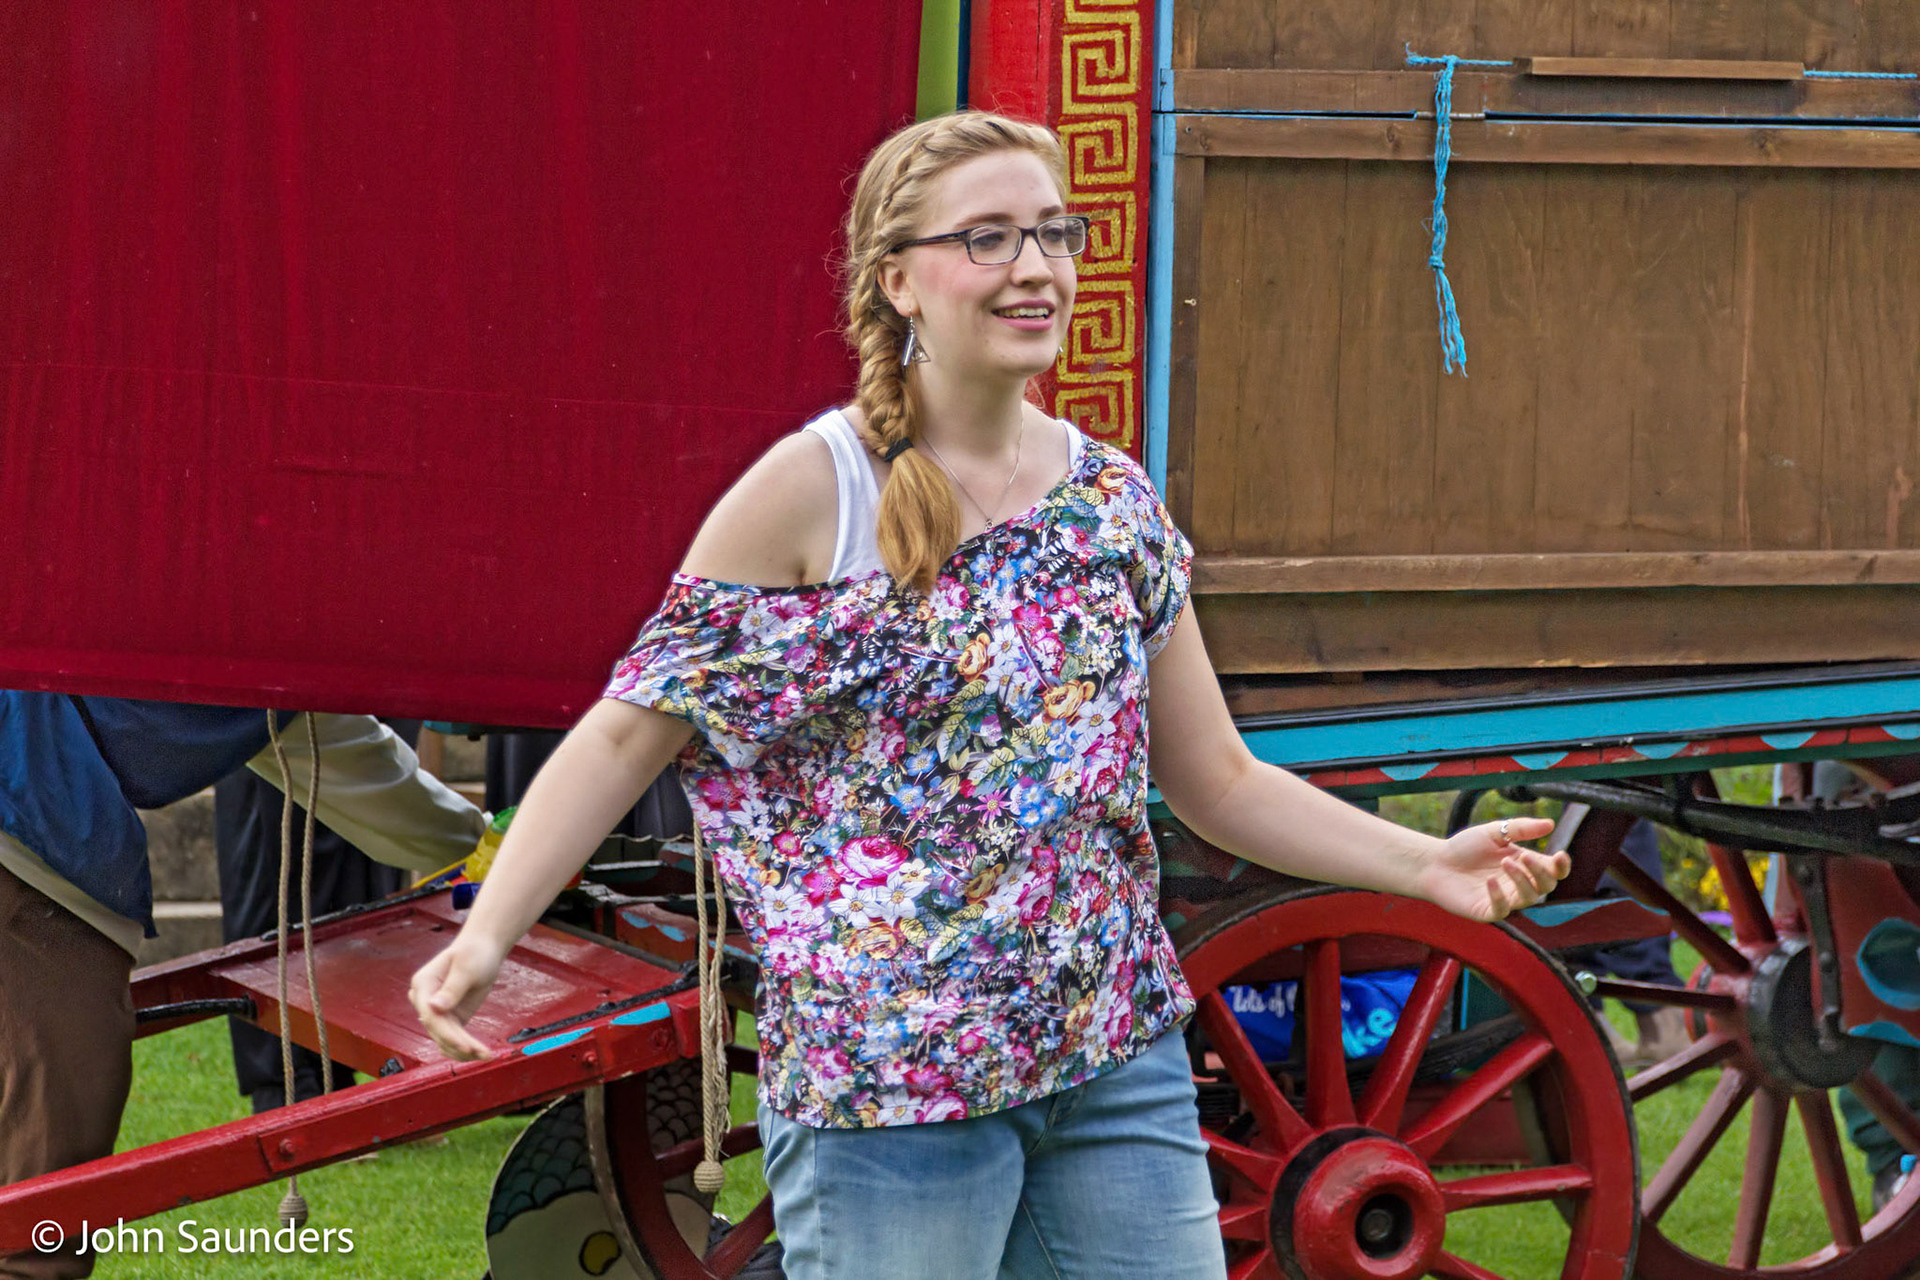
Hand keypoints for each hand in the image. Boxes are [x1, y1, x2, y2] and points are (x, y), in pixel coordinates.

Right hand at [408, 938, 505, 1060]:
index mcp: (423, 984)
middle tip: (483, 1053)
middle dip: (460, 1044)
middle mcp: (425, 1001)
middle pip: (438, 1031)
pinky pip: (453, 1039)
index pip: (430, 1016)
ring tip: (487, 1055)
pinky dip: (466, 1048)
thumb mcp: (467, 967)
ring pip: (445, 1040)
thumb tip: (434, 1007)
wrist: (483, 949)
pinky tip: (482, 1054)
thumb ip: (452, 988)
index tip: (466, 1046)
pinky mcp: (450, 1018)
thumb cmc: (474, 952)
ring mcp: (437, 1012)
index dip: (447, 1034)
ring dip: (464, 1051)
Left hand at [1418, 817, 1570, 922]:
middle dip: (1540, 872)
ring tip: (1505, 862)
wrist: (1434, 862)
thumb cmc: (1464, 847)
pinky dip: (1499, 896)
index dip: (1561, 866)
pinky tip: (1490, 881)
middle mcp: (1519, 884)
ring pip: (1528, 898)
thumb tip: (1550, 824)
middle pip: (1546, 886)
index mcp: (1524, 864)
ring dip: (1521, 881)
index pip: (1553, 870)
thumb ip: (1520, 828)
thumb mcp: (1493, 832)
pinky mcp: (1488, 911)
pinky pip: (1502, 909)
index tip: (1560, 855)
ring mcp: (1505, 899)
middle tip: (1523, 857)